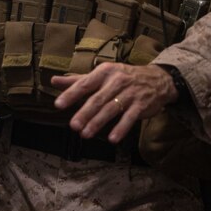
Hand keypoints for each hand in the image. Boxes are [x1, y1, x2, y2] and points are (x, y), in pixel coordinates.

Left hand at [52, 63, 176, 142]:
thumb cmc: (123, 77)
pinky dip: (121, 128)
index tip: (58, 105)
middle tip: (73, 126)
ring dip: (98, 122)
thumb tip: (54, 81)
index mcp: (104, 72)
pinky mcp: (141, 105)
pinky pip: (130, 118)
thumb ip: (78, 80)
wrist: (157, 79)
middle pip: (98, 99)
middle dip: (85, 113)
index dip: (71, 94)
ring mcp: (130, 93)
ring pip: (111, 109)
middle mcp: (117, 81)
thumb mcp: (101, 75)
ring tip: (85, 134)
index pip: (85, 84)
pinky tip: (112, 139)